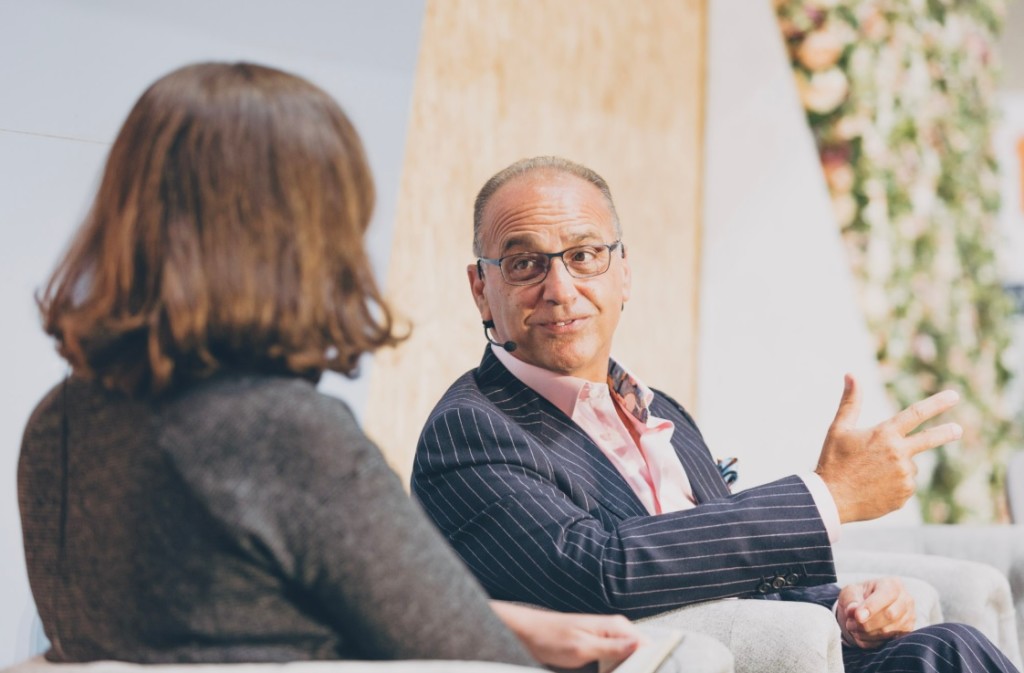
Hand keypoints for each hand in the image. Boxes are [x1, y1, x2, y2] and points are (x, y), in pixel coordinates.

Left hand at [490, 601, 639, 668]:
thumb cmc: (551, 638)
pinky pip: (617, 659)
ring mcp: (608, 636)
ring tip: (607, 671)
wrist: (529, 633)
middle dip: (637, 667)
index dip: (649, 661)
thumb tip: (640, 644)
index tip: (643, 672)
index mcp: (615, 625)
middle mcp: (615, 628)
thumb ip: (612, 647)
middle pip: (641, 652)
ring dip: (625, 669)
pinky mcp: (601, 645)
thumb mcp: (582, 647)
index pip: (646, 644)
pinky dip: (615, 668)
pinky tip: (607, 672)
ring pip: (630, 657)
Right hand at [815, 374, 960, 521]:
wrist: (831, 499)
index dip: (937, 404)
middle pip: (929, 440)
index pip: (916, 414)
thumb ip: (850, 402)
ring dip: (896, 466)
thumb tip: (851, 374)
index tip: (954, 396)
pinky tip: (874, 487)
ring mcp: (904, 476)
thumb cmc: (833, 461)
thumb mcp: (838, 429)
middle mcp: (899, 454)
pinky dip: (893, 484)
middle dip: (946, 433)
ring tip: (869, 474)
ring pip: (908, 466)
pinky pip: (905, 485)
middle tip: (958, 430)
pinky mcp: (904, 495)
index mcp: (884, 434)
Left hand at [836, 578, 915, 648]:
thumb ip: (851, 600)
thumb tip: (853, 611)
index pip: (886, 595)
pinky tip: (862, 634)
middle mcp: (906, 600)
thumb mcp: (850, 592)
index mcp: (892, 584)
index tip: (857, 616)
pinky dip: (871, 641)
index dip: (872, 607)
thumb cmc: (858, 597)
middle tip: (850, 623)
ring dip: (867, 633)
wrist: (865, 610)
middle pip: (890, 615)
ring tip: (853, 628)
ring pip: (889, 631)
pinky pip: (889, 642)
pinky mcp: (907, 632)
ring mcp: (909, 617)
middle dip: (867, 623)